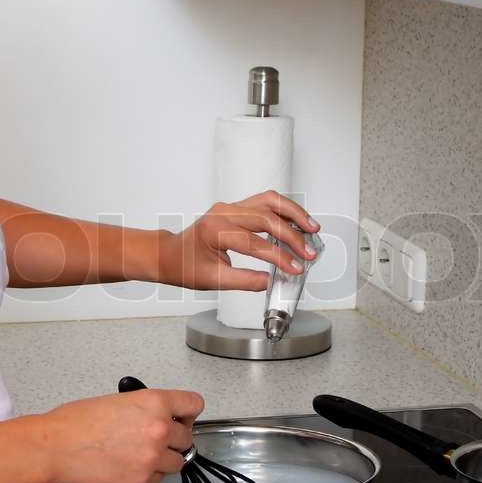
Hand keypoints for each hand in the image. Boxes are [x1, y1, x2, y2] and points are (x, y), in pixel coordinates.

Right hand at [42, 387, 204, 482]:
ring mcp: (152, 457)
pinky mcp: (142, 480)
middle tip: (155, 440)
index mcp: (154, 403)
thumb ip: (146, 409)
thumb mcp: (119, 401)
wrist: (56, 447)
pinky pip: (159, 479)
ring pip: (177, 462)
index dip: (187, 414)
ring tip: (140, 455)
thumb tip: (158, 418)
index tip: (183, 419)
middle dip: (173, 439)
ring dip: (164, 459)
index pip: (194, 405)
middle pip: (187, 437)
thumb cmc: (76, 423)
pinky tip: (129, 465)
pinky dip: (149, 474)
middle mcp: (159, 429)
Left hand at [156, 190, 320, 291]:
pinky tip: (298, 221)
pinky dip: (284, 210)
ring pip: (269, 201)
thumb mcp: (213, 280)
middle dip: (292, 236)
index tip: (296, 268)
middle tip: (309, 253)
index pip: (254, 243)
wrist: (169, 254)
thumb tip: (271, 282)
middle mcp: (223, 213)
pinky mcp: (236, 207)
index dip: (279, 257)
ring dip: (293, 213)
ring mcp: (229, 207)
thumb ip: (244, 281)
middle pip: (266, 218)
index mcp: (214, 231)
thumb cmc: (184, 266)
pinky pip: (264, 201)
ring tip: (312, 227)